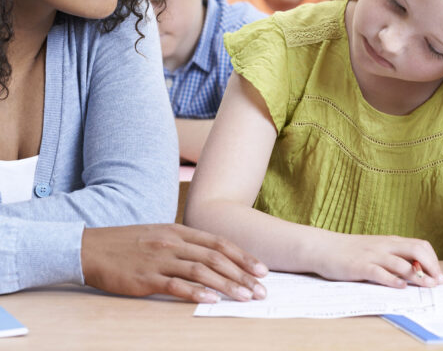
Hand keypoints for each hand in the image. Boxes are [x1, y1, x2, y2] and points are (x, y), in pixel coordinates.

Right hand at [81, 223, 267, 301]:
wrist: (91, 248)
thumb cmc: (127, 244)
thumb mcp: (159, 235)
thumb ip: (183, 244)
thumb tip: (210, 258)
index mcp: (178, 230)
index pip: (218, 242)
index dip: (242, 255)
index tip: (261, 269)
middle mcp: (173, 242)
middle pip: (215, 257)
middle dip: (242, 274)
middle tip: (261, 289)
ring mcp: (160, 259)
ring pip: (202, 271)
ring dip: (228, 285)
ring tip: (246, 297)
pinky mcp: (146, 278)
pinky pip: (176, 285)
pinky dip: (197, 293)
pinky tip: (212, 300)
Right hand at [314, 231, 442, 287]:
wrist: (322, 247)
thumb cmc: (349, 251)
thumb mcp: (374, 249)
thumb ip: (392, 256)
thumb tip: (415, 270)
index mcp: (389, 241)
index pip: (420, 245)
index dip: (433, 260)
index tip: (438, 274)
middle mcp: (383, 245)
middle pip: (416, 250)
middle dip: (432, 266)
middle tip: (437, 282)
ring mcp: (372, 255)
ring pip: (401, 263)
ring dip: (418, 275)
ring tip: (427, 285)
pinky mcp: (360, 266)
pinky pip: (380, 272)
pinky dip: (393, 280)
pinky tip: (401, 286)